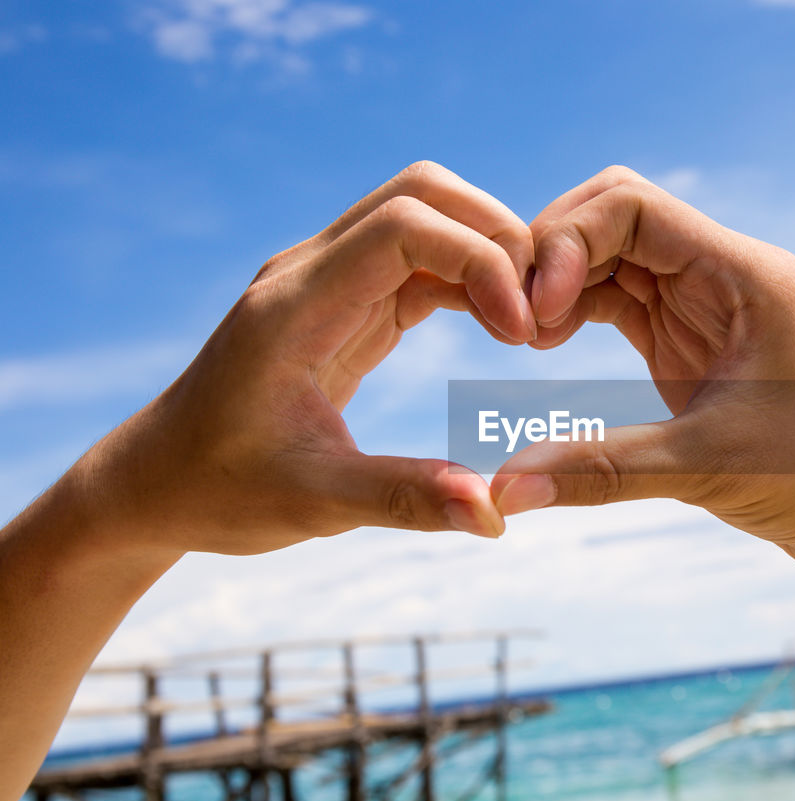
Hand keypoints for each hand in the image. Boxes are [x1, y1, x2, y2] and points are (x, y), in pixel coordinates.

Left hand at [86, 161, 537, 557]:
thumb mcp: (314, 503)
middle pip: (421, 193)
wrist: (155, 484)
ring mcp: (326, 281)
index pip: (404, 225)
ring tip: (528, 324)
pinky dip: (468, 280)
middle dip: (495, 235)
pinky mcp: (344, 304)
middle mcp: (309, 273)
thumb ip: (407, 499)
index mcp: (295, 306)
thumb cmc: (219, 490)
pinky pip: (419, 263)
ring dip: (487, 254)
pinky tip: (500, 327)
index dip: (479, 259)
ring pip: (425, 217)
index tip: (520, 332)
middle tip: (540, 312)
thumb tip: (496, 515)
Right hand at [490, 166, 794, 800]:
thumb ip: (600, 471)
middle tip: (510, 321)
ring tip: (520, 339)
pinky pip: (621, 305)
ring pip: (611, 262)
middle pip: (613, 221)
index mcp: (744, 273)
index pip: (632, 205)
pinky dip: (576, 315)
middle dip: (552, 256)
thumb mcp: (708, 467)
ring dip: (559, 287)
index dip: (567, 240)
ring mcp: (707, 309)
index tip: (536, 312)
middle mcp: (724, 276)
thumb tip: (502, 491)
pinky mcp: (693, 348)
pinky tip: (543, 346)